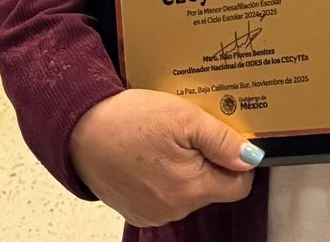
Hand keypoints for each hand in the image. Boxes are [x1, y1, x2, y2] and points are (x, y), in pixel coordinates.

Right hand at [70, 89, 263, 227]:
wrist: (78, 130)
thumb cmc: (128, 121)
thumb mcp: (184, 117)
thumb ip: (222, 140)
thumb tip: (251, 158)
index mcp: (190, 188)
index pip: (239, 186)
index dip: (237, 161)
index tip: (226, 140)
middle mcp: (173, 209)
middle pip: (212, 188)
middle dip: (208, 161)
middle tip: (189, 133)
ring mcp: (153, 213)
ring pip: (188, 191)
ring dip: (185, 168)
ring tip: (165, 142)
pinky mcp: (136, 210)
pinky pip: (165, 196)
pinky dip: (163, 177)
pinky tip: (150, 155)